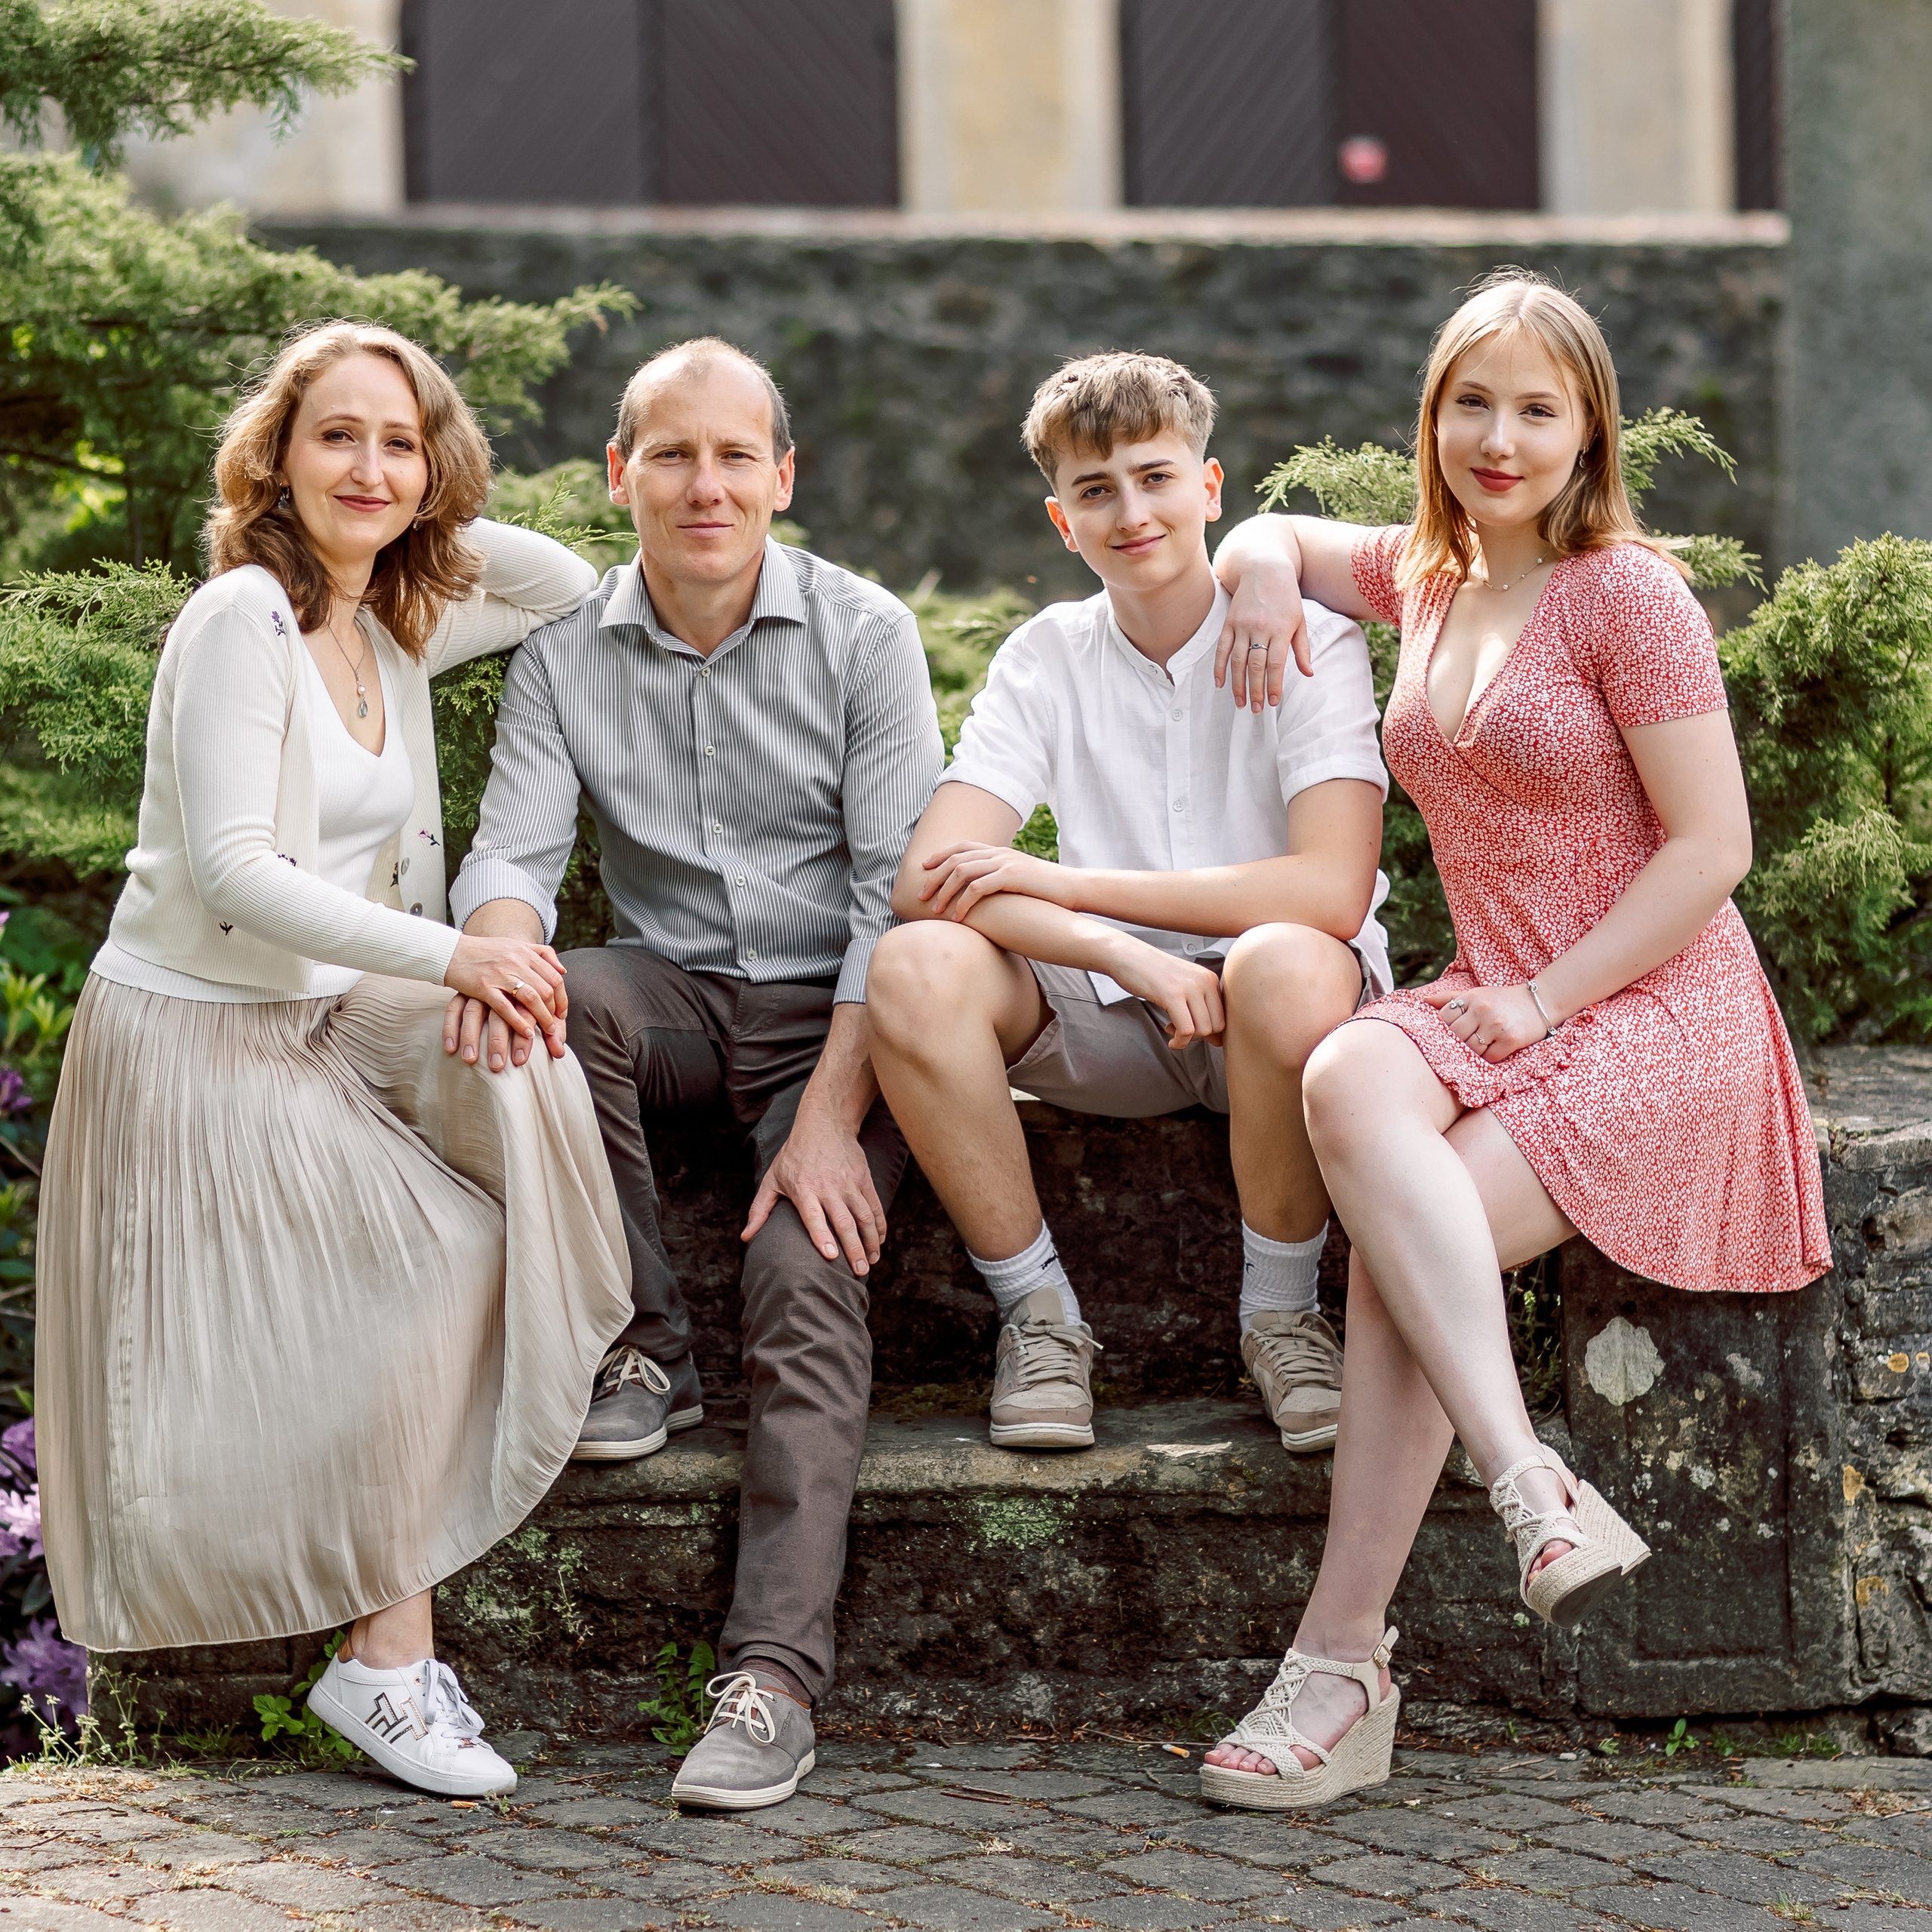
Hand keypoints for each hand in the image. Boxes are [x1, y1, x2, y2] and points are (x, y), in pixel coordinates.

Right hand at [442, 933, 568, 1070]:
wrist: (452, 951)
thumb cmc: (485, 951)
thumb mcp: (515, 945)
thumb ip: (541, 953)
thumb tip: (563, 970)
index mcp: (525, 952)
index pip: (554, 977)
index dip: (562, 997)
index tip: (561, 1012)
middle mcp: (516, 961)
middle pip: (546, 989)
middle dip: (555, 1010)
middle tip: (556, 1024)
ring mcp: (500, 974)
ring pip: (531, 998)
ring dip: (543, 1018)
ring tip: (548, 1031)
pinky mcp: (483, 987)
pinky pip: (505, 1008)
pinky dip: (519, 1022)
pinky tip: (527, 1032)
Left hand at [743, 1102, 886, 1274]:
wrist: (824, 1123)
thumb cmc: (794, 1154)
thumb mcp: (773, 1179)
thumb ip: (759, 1210)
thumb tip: (746, 1237)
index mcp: (804, 1188)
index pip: (814, 1216)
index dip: (822, 1236)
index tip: (831, 1256)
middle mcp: (828, 1187)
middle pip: (844, 1221)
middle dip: (854, 1249)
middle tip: (860, 1272)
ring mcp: (849, 1183)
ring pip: (864, 1216)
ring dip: (871, 1241)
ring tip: (871, 1262)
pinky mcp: (863, 1179)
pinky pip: (874, 1205)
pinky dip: (879, 1225)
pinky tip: (880, 1241)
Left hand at [920, 841, 1074, 919]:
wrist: (1074, 888)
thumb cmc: (1046, 891)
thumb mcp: (1019, 880)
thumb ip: (1000, 879)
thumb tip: (983, 892)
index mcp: (999, 851)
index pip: (961, 847)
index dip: (939, 855)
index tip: (923, 869)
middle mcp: (999, 853)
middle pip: (955, 859)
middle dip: (934, 877)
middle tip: (920, 895)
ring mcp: (1005, 863)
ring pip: (962, 872)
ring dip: (945, 891)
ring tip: (935, 910)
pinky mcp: (1012, 876)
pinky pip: (978, 888)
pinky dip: (964, 903)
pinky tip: (958, 918)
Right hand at [1105, 942, 1225, 1049]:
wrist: (1128, 956)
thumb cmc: (1153, 973)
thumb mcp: (1184, 986)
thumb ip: (1202, 1008)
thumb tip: (1217, 1040)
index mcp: (1210, 979)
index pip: (1224, 1017)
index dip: (1209, 1032)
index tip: (1193, 1031)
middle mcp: (1204, 981)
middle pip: (1216, 1026)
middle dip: (1199, 1037)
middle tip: (1181, 1031)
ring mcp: (1189, 987)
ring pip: (1202, 1030)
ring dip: (1187, 1039)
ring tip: (1172, 1030)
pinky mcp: (1172, 995)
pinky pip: (1186, 1030)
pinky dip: (1179, 1041)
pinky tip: (1171, 1039)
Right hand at [1213, 558, 1314, 712]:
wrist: (1265, 570)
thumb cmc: (1287, 598)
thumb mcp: (1300, 621)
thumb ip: (1302, 649)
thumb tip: (1308, 674)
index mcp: (1281, 629)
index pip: (1276, 663)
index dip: (1273, 685)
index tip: (1272, 702)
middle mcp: (1260, 628)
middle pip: (1255, 665)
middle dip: (1255, 690)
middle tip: (1255, 710)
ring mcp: (1242, 625)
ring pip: (1237, 661)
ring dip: (1237, 684)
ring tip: (1240, 703)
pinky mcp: (1229, 623)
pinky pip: (1222, 649)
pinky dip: (1219, 667)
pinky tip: (1220, 683)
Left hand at [1423, 981, 1547, 1062]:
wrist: (1540, 1002)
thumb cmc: (1502, 1000)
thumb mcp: (1476, 994)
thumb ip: (1449, 999)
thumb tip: (1422, 1001)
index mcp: (1472, 998)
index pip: (1444, 1018)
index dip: (1441, 1030)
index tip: (1442, 1038)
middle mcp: (1483, 1010)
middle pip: (1455, 1036)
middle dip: (1454, 1044)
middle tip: (1455, 1051)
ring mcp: (1497, 1025)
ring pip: (1471, 1049)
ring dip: (1470, 1053)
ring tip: (1474, 1052)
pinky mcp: (1511, 1040)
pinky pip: (1490, 1057)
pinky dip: (1487, 1058)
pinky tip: (1490, 1052)